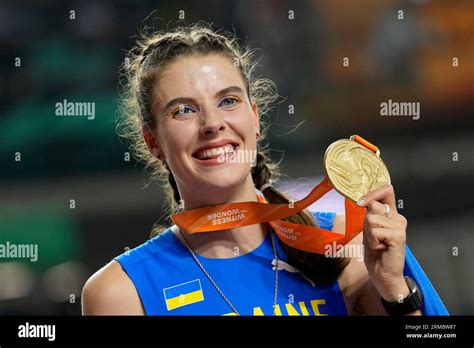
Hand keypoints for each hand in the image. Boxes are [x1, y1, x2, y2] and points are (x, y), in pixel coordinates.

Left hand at [357, 184, 409, 300]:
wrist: (383, 274)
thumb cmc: (376, 253)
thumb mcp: (368, 229)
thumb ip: (369, 213)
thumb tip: (364, 200)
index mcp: (391, 213)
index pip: (386, 190)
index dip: (372, 192)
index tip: (361, 201)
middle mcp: (398, 217)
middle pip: (374, 205)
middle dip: (367, 221)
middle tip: (374, 237)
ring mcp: (400, 226)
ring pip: (371, 219)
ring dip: (369, 234)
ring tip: (378, 243)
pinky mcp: (399, 235)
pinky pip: (375, 231)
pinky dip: (373, 241)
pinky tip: (381, 248)